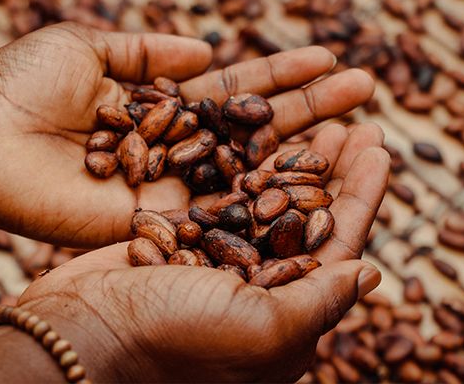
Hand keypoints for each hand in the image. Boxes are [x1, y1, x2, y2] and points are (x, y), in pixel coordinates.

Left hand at [0, 21, 373, 246]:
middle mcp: (178, 147)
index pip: (236, 90)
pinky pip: (219, 209)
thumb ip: (149, 52)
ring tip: (358, 128)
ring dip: (303, 151)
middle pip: (256, 129)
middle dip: (311, 108)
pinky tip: (312, 186)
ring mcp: (174, 185)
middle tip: (365, 87)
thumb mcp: (88, 46)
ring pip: (250, 170)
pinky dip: (264, 200)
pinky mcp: (159, 220)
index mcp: (163, 104)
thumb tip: (206, 51)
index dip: (282, 75)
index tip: (328, 58)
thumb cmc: (23, 86)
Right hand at [18, 123, 389, 381]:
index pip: (339, 248)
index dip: (362, 196)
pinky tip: (259, 138)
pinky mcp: (184, 240)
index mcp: (286, 318)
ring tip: (316, 123)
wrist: (84, 333)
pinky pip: (227, 197)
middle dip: (333, 171)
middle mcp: (258, 289)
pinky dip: (246, 166)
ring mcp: (219, 262)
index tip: (378, 148)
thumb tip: (371, 272)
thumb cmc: (175, 341)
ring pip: (269, 202)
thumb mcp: (262, 331)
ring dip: (293, 162)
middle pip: (308, 218)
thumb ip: (320, 302)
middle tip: (353, 124)